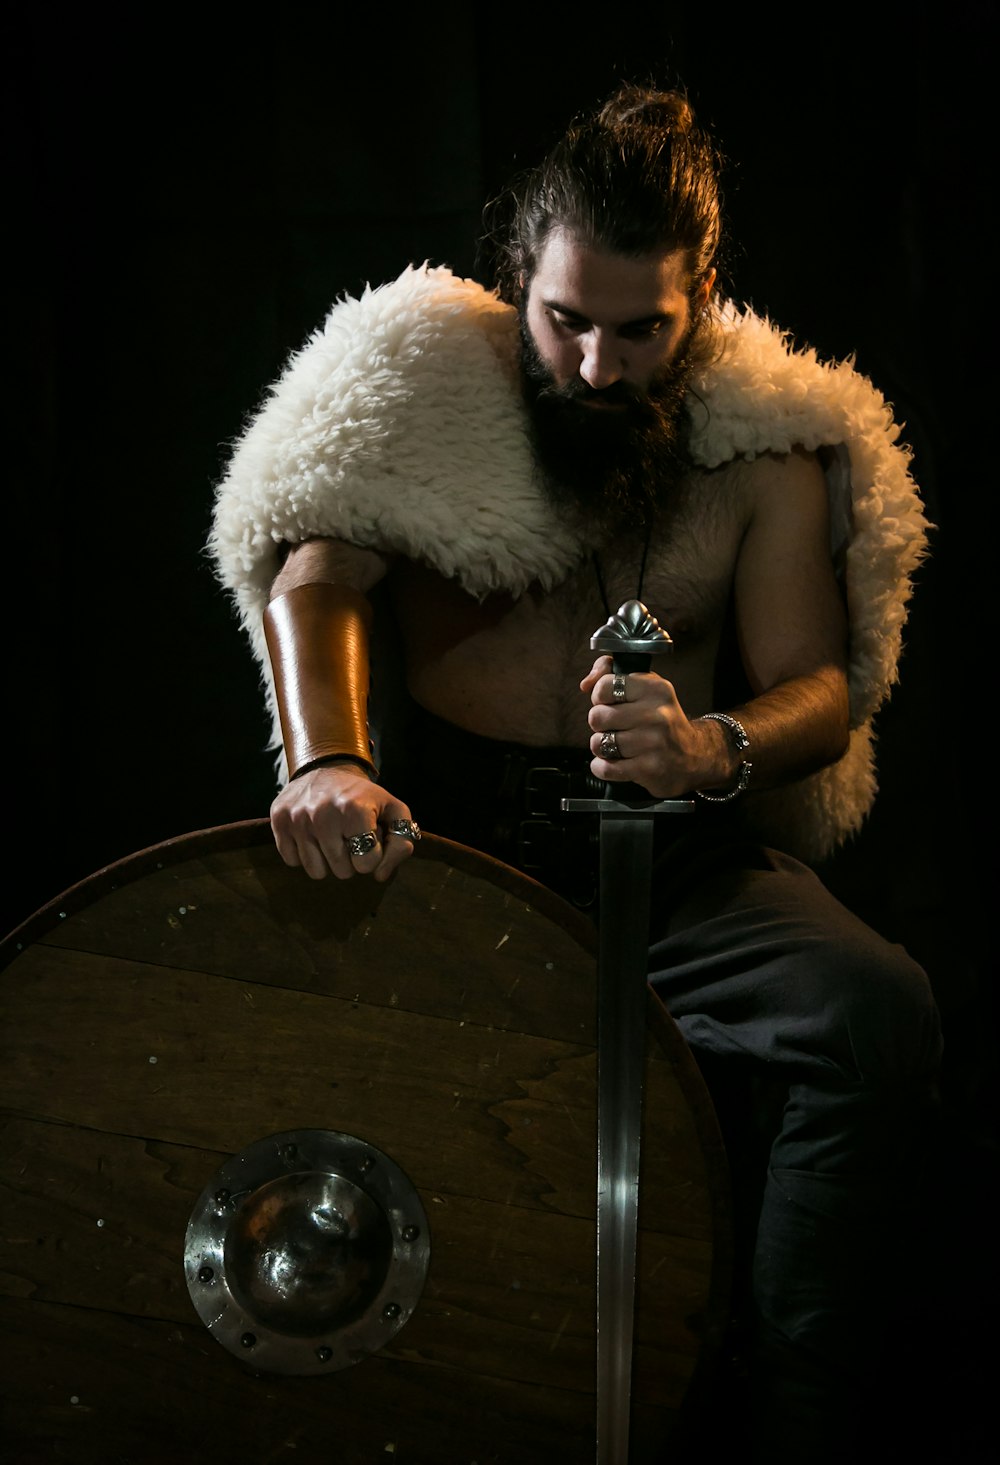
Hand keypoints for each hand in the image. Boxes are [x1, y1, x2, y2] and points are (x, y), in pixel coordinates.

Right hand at [270, 764, 418, 881]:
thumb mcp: (394, 811)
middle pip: (342, 871)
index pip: (367, 864)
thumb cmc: (364, 796)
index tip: (368, 837)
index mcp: (354, 809)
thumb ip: (401, 843)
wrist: (325, 767)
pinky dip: (304, 854)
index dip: (372, 855)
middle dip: (350, 859)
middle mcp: (323, 814)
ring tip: (331, 838)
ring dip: (327, 861)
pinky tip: (312, 835)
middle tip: (349, 837)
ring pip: (316, 872)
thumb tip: (380, 876)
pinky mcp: (279, 821)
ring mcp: (297, 819)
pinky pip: (293, 862)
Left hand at [581, 656, 717, 796]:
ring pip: (599, 743)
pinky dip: (602, 767)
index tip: (610, 703)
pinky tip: (614, 762)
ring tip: (616, 744)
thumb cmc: (662, 719)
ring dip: (602, 746)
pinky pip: (606, 768)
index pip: (604, 686)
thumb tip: (586, 683)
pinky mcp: (649, 768)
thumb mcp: (645, 686)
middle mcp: (656, 714)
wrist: (694, 755)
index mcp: (655, 689)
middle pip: (597, 716)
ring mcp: (653, 743)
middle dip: (599, 724)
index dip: (599, 696)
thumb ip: (611, 673)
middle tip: (614, 726)